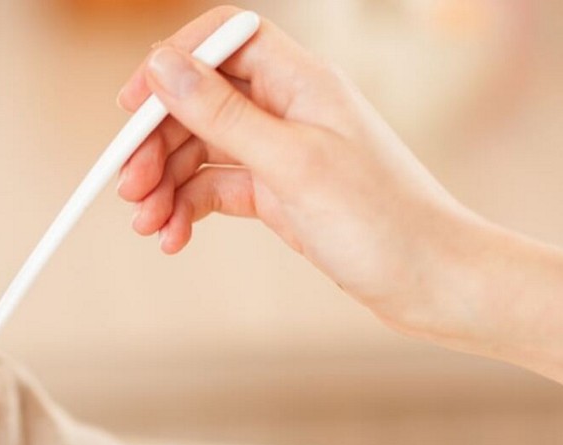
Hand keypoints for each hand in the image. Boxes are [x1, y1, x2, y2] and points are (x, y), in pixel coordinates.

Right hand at [116, 6, 474, 336]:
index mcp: (302, 82)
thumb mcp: (293, 166)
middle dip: (156, 143)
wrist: (433, 284)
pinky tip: (174, 238)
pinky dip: (189, 210)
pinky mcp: (279, 194)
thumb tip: (162, 66)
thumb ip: (224, 115)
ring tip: (148, 227)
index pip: (223, 42)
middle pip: (199, 102)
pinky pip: (216, 189)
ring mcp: (283, 153)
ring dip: (165, 184)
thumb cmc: (383, 223)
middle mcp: (290, 109)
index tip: (130, 108)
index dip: (171, 66)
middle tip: (129, 190)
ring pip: (201, 150)